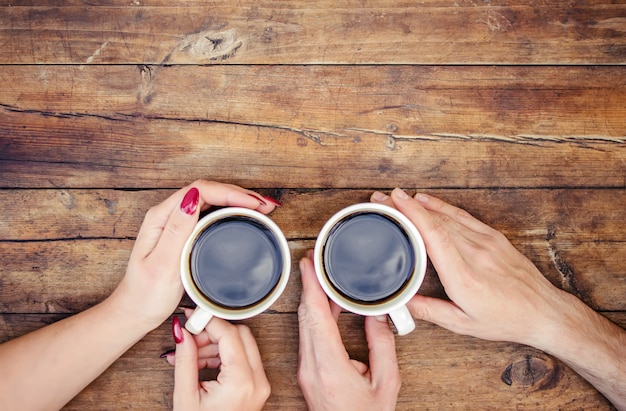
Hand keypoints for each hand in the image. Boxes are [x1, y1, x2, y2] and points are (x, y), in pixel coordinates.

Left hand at [109, 180, 277, 331]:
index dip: (230, 193)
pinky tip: (244, 217)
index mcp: (161, 217)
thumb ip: (177, 231)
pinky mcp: (184, 233)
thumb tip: (193, 198)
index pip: (201, 191)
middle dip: (240, 194)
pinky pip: (210, 214)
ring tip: (261, 208)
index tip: (253, 203)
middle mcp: (168, 215)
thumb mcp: (162, 265)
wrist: (136, 311)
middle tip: (266, 205)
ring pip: (211, 201)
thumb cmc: (146, 294)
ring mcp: (177, 223)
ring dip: (238, 201)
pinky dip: (230, 212)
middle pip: (209, 191)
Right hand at [172, 316, 269, 410]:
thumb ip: (185, 359)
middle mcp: (257, 381)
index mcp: (241, 382)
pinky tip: (199, 364)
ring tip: (188, 356)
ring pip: (242, 344)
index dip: (208, 320)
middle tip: (188, 338)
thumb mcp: (186, 396)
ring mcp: (260, 384)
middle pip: (240, 334)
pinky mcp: (257, 387)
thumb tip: (180, 331)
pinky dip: (222, 356)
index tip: (191, 316)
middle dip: (212, 332)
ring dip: (215, 345)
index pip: (229, 334)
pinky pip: (243, 359)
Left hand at [297, 251, 400, 410]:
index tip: (309, 265)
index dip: (311, 287)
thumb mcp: (386, 382)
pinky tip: (326, 303)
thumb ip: (382, 345)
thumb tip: (378, 314)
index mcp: (330, 366)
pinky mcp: (307, 371)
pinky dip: (315, 314)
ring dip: (311, 298)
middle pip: (306, 316)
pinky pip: (308, 334)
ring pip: (304, 324)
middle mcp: (312, 366)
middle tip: (313, 260)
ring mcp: (306, 369)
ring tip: (318, 276)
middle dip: (308, 285)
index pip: (316, 317)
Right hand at [370, 188, 572, 347]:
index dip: (412, 215)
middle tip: (382, 198)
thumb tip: (400, 301)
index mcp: (464, 277)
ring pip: (447, 216)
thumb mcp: (463, 324)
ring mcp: (486, 242)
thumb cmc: (505, 319)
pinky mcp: (493, 237)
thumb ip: (429, 311)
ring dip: (420, 204)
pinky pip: (463, 216)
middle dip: (406, 207)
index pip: (434, 236)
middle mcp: (475, 254)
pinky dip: (442, 206)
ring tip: (398, 198)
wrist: (543, 312)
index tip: (393, 202)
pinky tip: (427, 200)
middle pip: (435, 222)